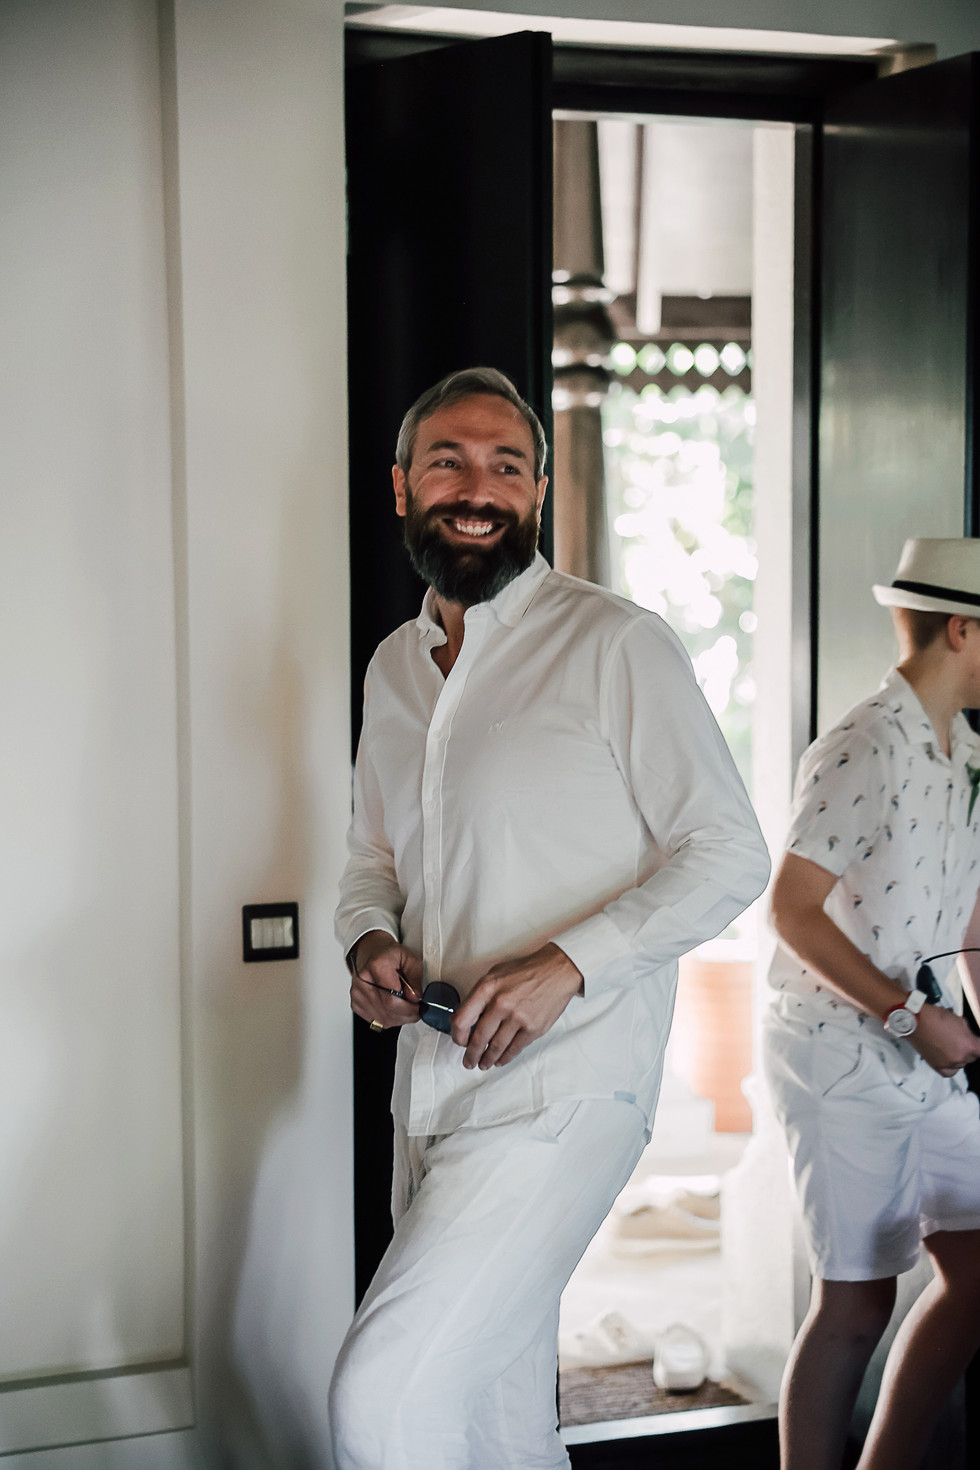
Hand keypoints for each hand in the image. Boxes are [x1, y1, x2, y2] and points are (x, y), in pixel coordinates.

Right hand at [349, 929, 422, 1030]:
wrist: (370, 952)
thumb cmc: (389, 954)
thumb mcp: (410, 958)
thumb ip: (415, 979)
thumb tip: (414, 998)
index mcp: (377, 967)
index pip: (393, 1001)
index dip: (410, 1008)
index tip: (418, 1005)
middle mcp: (363, 982)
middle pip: (389, 1012)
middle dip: (407, 1014)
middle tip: (415, 1007)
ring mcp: (357, 994)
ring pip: (383, 1019)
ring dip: (399, 1017)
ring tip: (405, 1005)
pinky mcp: (356, 1003)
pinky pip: (377, 1020)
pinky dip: (389, 1018)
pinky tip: (392, 1006)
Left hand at [451, 943, 582, 1069]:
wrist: (557, 971)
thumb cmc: (525, 972)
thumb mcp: (495, 975)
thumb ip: (478, 996)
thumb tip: (464, 1018)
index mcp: (487, 989)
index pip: (463, 1019)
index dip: (458, 1035)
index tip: (459, 1041)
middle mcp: (501, 1004)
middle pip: (479, 1038)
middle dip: (471, 1054)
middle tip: (469, 1061)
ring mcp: (518, 1018)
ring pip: (496, 1047)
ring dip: (487, 1059)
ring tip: (483, 1064)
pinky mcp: (533, 1028)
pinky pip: (515, 1048)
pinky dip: (505, 1057)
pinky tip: (500, 1060)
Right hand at [910, 1003, 979, 1075]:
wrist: (916, 1021)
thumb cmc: (937, 1017)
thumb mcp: (960, 1021)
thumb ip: (969, 1034)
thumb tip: (971, 1039)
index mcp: (969, 1046)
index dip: (977, 1044)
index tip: (974, 1042)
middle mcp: (961, 1058)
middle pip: (972, 1057)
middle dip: (968, 1049)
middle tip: (960, 1039)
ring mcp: (949, 1063)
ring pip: (961, 1063)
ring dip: (959, 1056)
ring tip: (950, 1045)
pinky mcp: (937, 1066)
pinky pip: (950, 1071)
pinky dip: (952, 1066)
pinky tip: (950, 1059)